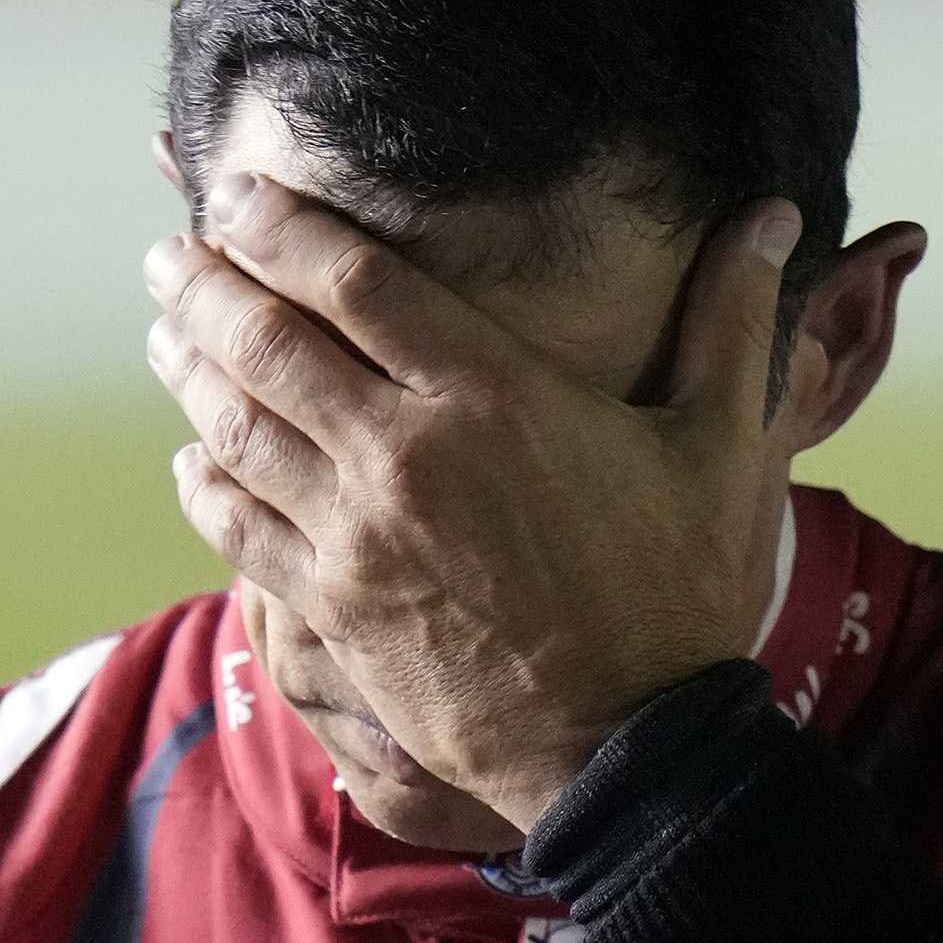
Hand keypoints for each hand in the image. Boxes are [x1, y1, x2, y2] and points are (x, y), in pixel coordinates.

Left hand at [144, 173, 799, 834]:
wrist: (630, 748)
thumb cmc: (681, 596)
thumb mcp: (724, 446)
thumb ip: (732, 319)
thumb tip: (776, 213)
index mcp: (493, 394)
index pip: (357, 281)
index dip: (284, 227)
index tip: (242, 194)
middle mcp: (405, 454)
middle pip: (270, 342)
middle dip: (208, 287)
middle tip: (172, 254)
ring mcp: (357, 537)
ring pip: (237, 429)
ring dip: (189, 371)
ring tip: (166, 330)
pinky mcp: (333, 611)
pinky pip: (238, 531)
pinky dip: (202, 486)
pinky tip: (188, 460)